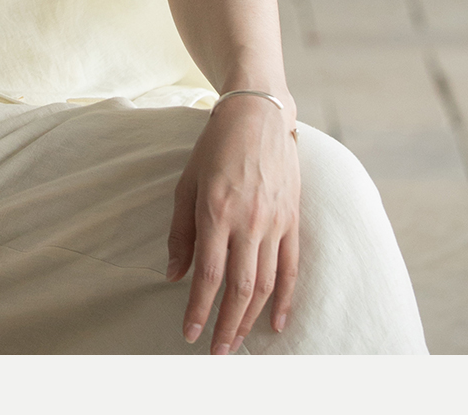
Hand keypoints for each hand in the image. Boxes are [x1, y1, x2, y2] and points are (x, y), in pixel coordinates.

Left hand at [165, 95, 300, 353]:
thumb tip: (175, 275)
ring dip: (251, 319)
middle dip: (226, 325)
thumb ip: (181, 232)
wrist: (258, 116)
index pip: (208, 275)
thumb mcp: (187, 183)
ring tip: (237, 343)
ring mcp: (274, 222)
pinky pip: (291, 268)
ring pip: (266, 284)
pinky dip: (285, 300)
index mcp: (216, 212)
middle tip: (215, 352)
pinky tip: (276, 323)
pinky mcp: (292, 220)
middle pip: (240, 288)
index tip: (188, 333)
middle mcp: (248, 222)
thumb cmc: (214, 147)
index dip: (198, 308)